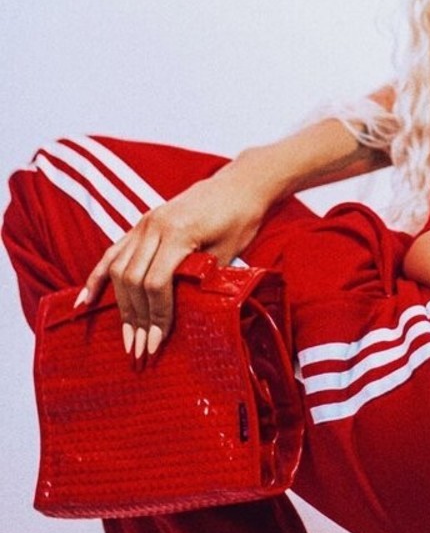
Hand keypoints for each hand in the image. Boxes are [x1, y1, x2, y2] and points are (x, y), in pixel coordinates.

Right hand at [77, 162, 270, 365]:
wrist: (241, 184)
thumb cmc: (241, 218)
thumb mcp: (227, 252)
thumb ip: (201, 279)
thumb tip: (181, 317)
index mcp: (178, 231)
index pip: (156, 282)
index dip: (155, 316)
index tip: (156, 342)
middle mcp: (155, 225)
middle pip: (132, 279)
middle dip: (135, 318)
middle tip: (140, 349)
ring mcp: (145, 222)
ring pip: (119, 269)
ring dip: (121, 306)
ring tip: (126, 336)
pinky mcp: (142, 223)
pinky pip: (113, 251)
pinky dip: (97, 276)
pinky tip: (85, 300)